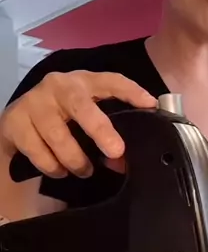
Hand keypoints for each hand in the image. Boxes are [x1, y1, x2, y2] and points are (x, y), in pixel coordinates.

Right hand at [0, 71, 156, 178]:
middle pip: (81, 106)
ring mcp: (34, 102)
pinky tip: (59, 170)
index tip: (150, 104)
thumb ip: (106, 135)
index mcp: (83, 82)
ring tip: (84, 170)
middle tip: (116, 152)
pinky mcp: (14, 120)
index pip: (110, 81)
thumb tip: (121, 162)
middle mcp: (58, 86)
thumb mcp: (86, 118)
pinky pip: (36, 150)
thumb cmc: (62, 118)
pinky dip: (51, 166)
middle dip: (100, 130)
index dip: (131, 91)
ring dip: (75, 159)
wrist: (18, 121)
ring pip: (58, 135)